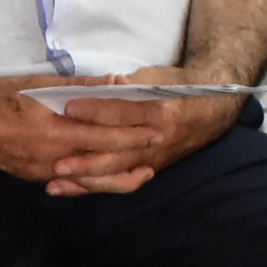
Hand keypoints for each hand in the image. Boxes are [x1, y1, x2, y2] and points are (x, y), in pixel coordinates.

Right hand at [0, 74, 162, 191]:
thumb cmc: (2, 96)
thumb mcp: (42, 84)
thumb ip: (83, 87)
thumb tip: (118, 82)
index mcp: (56, 131)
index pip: (106, 132)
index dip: (135, 128)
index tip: (159, 122)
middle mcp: (52, 157)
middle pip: (103, 157)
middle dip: (135, 150)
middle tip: (161, 143)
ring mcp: (43, 171)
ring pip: (90, 179)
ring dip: (118, 176)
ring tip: (143, 172)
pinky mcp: (35, 178)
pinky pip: (71, 182)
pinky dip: (93, 181)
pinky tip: (108, 178)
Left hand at [49, 68, 243, 196]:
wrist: (212, 109)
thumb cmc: (180, 88)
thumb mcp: (159, 78)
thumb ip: (131, 85)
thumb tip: (105, 84)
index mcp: (160, 111)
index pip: (124, 112)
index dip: (97, 110)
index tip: (69, 108)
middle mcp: (157, 140)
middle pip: (117, 153)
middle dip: (86, 159)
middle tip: (56, 161)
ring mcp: (153, 158)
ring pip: (116, 174)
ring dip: (85, 179)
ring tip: (55, 180)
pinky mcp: (149, 169)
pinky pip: (118, 183)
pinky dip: (92, 187)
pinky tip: (66, 189)